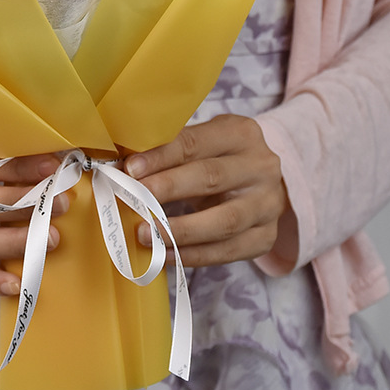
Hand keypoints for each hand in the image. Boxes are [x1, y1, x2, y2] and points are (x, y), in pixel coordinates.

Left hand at [124, 114, 288, 267]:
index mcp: (240, 133)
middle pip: (211, 178)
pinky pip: (227, 252)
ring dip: (178, 230)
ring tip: (144, 234)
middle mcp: (260, 167)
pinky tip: (163, 255)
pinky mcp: (266, 238)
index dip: (161, 156)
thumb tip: (122, 167)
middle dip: (168, 189)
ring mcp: (267, 205)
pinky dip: (192, 256)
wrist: (259, 183)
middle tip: (134, 200)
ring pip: (224, 221)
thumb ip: (168, 152)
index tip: (130, 169)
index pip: (195, 142)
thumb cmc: (216, 159)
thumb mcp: (200, 144)